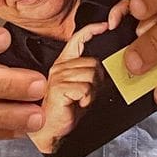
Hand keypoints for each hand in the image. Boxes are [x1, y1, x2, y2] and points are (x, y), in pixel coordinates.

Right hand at [29, 20, 111, 154]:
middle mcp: (59, 66)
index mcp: (64, 63)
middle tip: (88, 94)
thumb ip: (90, 74)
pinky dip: (87, 99)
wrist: (51, 130)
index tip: (104, 26)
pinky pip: (86, 88)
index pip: (78, 39)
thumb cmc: (66, 110)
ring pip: (91, 75)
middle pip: (93, 62)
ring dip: (92, 92)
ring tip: (81, 100)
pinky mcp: (59, 87)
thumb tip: (105, 67)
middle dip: (97, 80)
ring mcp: (58, 76)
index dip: (92, 30)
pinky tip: (78, 104)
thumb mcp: (81, 88)